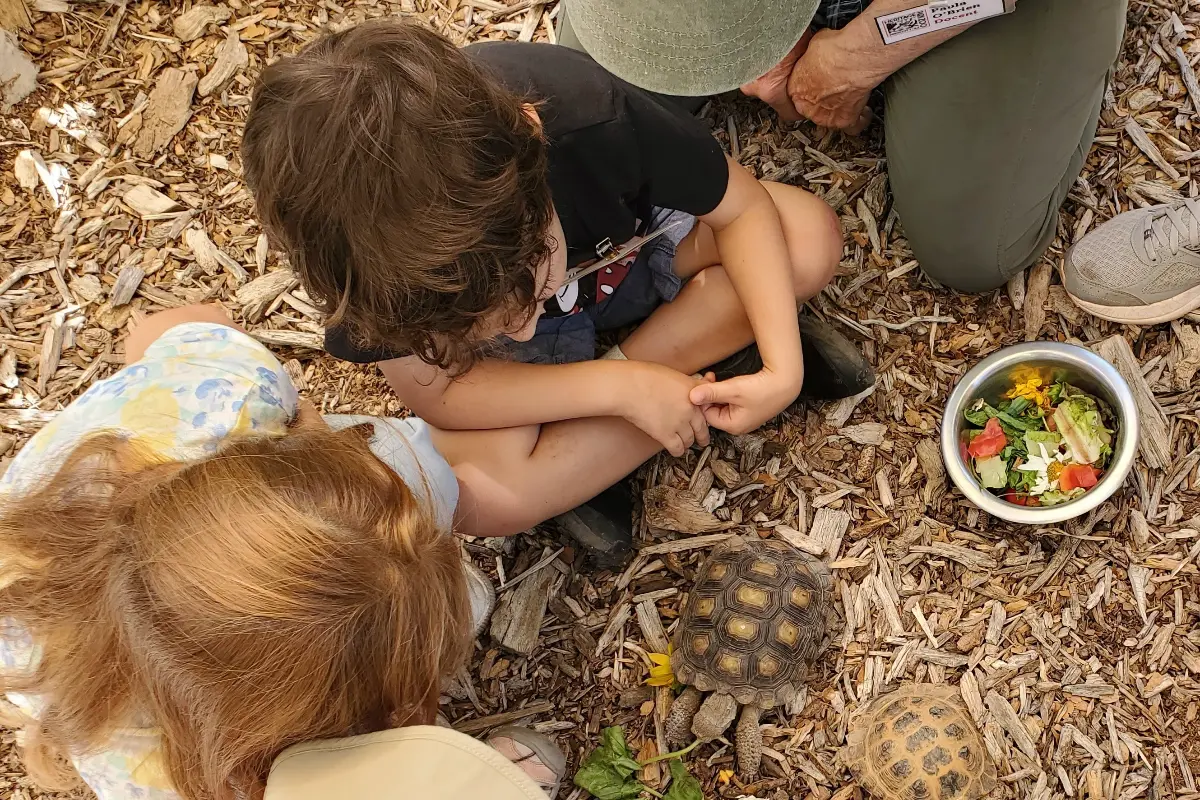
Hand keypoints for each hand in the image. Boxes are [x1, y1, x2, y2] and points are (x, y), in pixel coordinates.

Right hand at [621, 364, 713, 456]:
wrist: (628, 387)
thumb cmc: (644, 376)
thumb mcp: (673, 373)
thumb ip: (689, 381)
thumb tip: (697, 384)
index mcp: (693, 392)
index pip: (709, 407)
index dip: (707, 415)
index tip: (705, 419)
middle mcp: (690, 409)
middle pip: (703, 427)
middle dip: (702, 435)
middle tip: (702, 439)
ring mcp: (679, 423)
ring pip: (691, 440)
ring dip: (688, 443)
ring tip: (686, 444)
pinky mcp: (666, 435)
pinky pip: (678, 449)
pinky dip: (678, 451)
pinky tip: (676, 450)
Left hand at [688, 366, 802, 434]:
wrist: (786, 382)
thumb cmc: (762, 388)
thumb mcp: (733, 390)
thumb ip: (711, 393)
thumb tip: (691, 396)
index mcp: (732, 426)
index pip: (706, 415)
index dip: (702, 399)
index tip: (701, 383)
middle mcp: (737, 425)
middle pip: (713, 411)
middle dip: (708, 394)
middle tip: (709, 377)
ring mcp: (743, 417)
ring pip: (720, 405)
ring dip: (716, 391)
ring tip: (715, 377)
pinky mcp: (747, 408)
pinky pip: (730, 402)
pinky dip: (726, 392)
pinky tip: (726, 382)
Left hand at [741, 28, 872, 132]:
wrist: (852, 57)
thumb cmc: (833, 50)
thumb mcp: (812, 47)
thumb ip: (812, 57)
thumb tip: (817, 52)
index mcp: (796, 89)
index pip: (798, 94)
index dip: (811, 87)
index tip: (819, 81)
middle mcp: (809, 107)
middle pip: (814, 109)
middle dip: (824, 99)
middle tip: (835, 86)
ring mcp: (827, 116)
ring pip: (830, 118)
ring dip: (839, 109)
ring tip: (849, 96)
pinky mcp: (846, 120)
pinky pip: (852, 126)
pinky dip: (859, 119)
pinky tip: (863, 110)